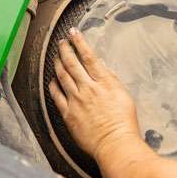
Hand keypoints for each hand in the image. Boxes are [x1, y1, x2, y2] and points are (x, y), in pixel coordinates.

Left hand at [49, 29, 141, 160]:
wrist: (114, 143)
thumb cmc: (124, 123)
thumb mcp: (124, 96)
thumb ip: (112, 80)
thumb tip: (104, 68)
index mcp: (104, 83)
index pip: (89, 57)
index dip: (80, 43)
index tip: (74, 33)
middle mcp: (88, 88)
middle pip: (72, 63)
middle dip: (65, 49)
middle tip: (61, 42)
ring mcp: (76, 101)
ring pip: (62, 76)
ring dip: (57, 63)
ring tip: (56, 56)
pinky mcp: (68, 114)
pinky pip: (56, 96)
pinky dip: (53, 85)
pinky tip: (52, 80)